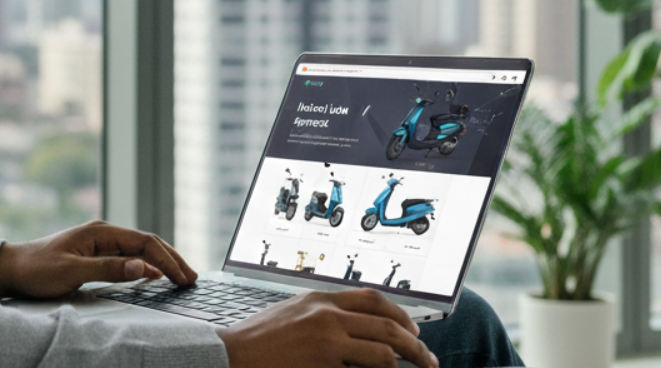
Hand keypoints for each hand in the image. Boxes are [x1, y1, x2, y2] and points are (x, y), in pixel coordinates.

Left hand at [0, 219, 197, 298]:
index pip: (144, 242)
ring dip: (163, 261)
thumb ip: (109, 268)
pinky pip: (129, 255)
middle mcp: (104, 233)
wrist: (13, 268)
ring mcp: (101, 242)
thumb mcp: (73, 271)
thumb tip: (144, 266)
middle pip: (147, 243)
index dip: (167, 260)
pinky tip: (157, 274)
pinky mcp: (96, 253)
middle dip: (172, 259)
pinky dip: (148, 264)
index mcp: (101, 232)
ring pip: (141, 249)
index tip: (182, 278)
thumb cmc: (38, 268)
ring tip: (182, 276)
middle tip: (192, 278)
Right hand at [217, 289, 437, 367]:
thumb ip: (322, 315)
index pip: (373, 300)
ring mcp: (327, 341)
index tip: (413, 330)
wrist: (231, 355)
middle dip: (415, 346)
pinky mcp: (323, 365)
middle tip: (429, 360)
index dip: (400, 315)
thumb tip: (355, 326)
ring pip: (383, 352)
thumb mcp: (292, 313)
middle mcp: (327, 315)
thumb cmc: (258, 340)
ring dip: (405, 365)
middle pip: (387, 326)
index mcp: (320, 299)